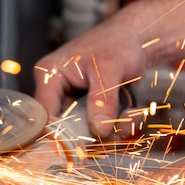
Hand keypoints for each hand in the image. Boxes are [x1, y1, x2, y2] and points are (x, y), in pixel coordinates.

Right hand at [33, 6, 149, 137]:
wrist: (138, 39)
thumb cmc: (118, 42)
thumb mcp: (109, 68)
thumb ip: (103, 99)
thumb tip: (99, 131)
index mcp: (50, 76)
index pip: (45, 114)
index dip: (61, 133)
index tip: (84, 145)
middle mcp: (59, 93)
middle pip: (67, 128)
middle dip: (95, 133)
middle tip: (118, 129)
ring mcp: (76, 103)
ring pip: (88, 132)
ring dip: (112, 130)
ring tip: (132, 115)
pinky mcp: (92, 110)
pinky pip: (103, 129)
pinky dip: (120, 125)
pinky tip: (133, 112)